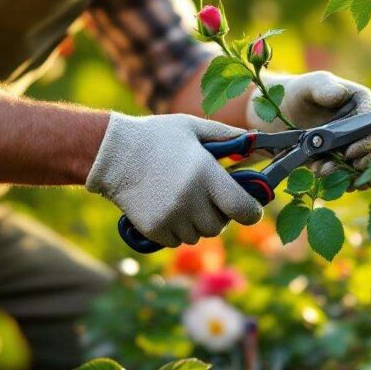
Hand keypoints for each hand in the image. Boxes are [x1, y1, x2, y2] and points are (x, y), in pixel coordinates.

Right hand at [86, 113, 263, 246]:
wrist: (112, 153)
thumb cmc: (157, 136)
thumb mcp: (194, 128)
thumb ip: (228, 136)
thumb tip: (258, 142)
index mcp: (206, 175)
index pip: (244, 210)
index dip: (251, 212)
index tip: (248, 208)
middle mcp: (191, 200)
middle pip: (219, 226)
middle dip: (218, 214)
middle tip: (205, 197)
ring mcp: (171, 217)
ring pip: (198, 235)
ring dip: (196, 223)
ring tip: (182, 199)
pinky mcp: (154, 229)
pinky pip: (176, 241)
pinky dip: (175, 230)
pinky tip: (166, 208)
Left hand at [246, 71, 370, 172]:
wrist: (280, 114)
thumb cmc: (298, 93)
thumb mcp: (309, 86)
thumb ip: (324, 88)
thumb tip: (340, 94)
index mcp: (363, 105)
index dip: (368, 143)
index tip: (350, 153)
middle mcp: (363, 128)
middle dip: (361, 164)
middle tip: (341, 170)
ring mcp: (353, 146)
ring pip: (362, 167)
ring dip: (347, 175)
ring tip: (323, 171)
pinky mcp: (340, 162)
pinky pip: (346, 176)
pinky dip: (336, 180)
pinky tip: (319, 174)